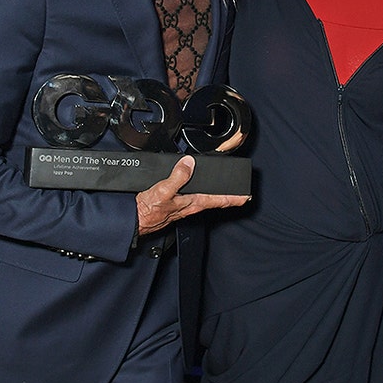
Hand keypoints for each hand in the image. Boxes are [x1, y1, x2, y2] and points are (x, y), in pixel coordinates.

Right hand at [135, 155, 249, 235]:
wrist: (134, 219)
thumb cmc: (148, 211)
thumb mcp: (164, 189)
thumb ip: (178, 176)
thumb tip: (189, 163)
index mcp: (193, 202)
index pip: (220, 200)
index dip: (235, 198)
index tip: (247, 197)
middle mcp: (191, 205)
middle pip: (215, 200)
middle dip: (228, 196)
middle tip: (241, 193)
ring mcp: (183, 206)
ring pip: (204, 198)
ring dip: (215, 194)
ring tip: (225, 189)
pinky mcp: (175, 204)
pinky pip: (192, 197)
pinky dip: (199, 192)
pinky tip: (197, 188)